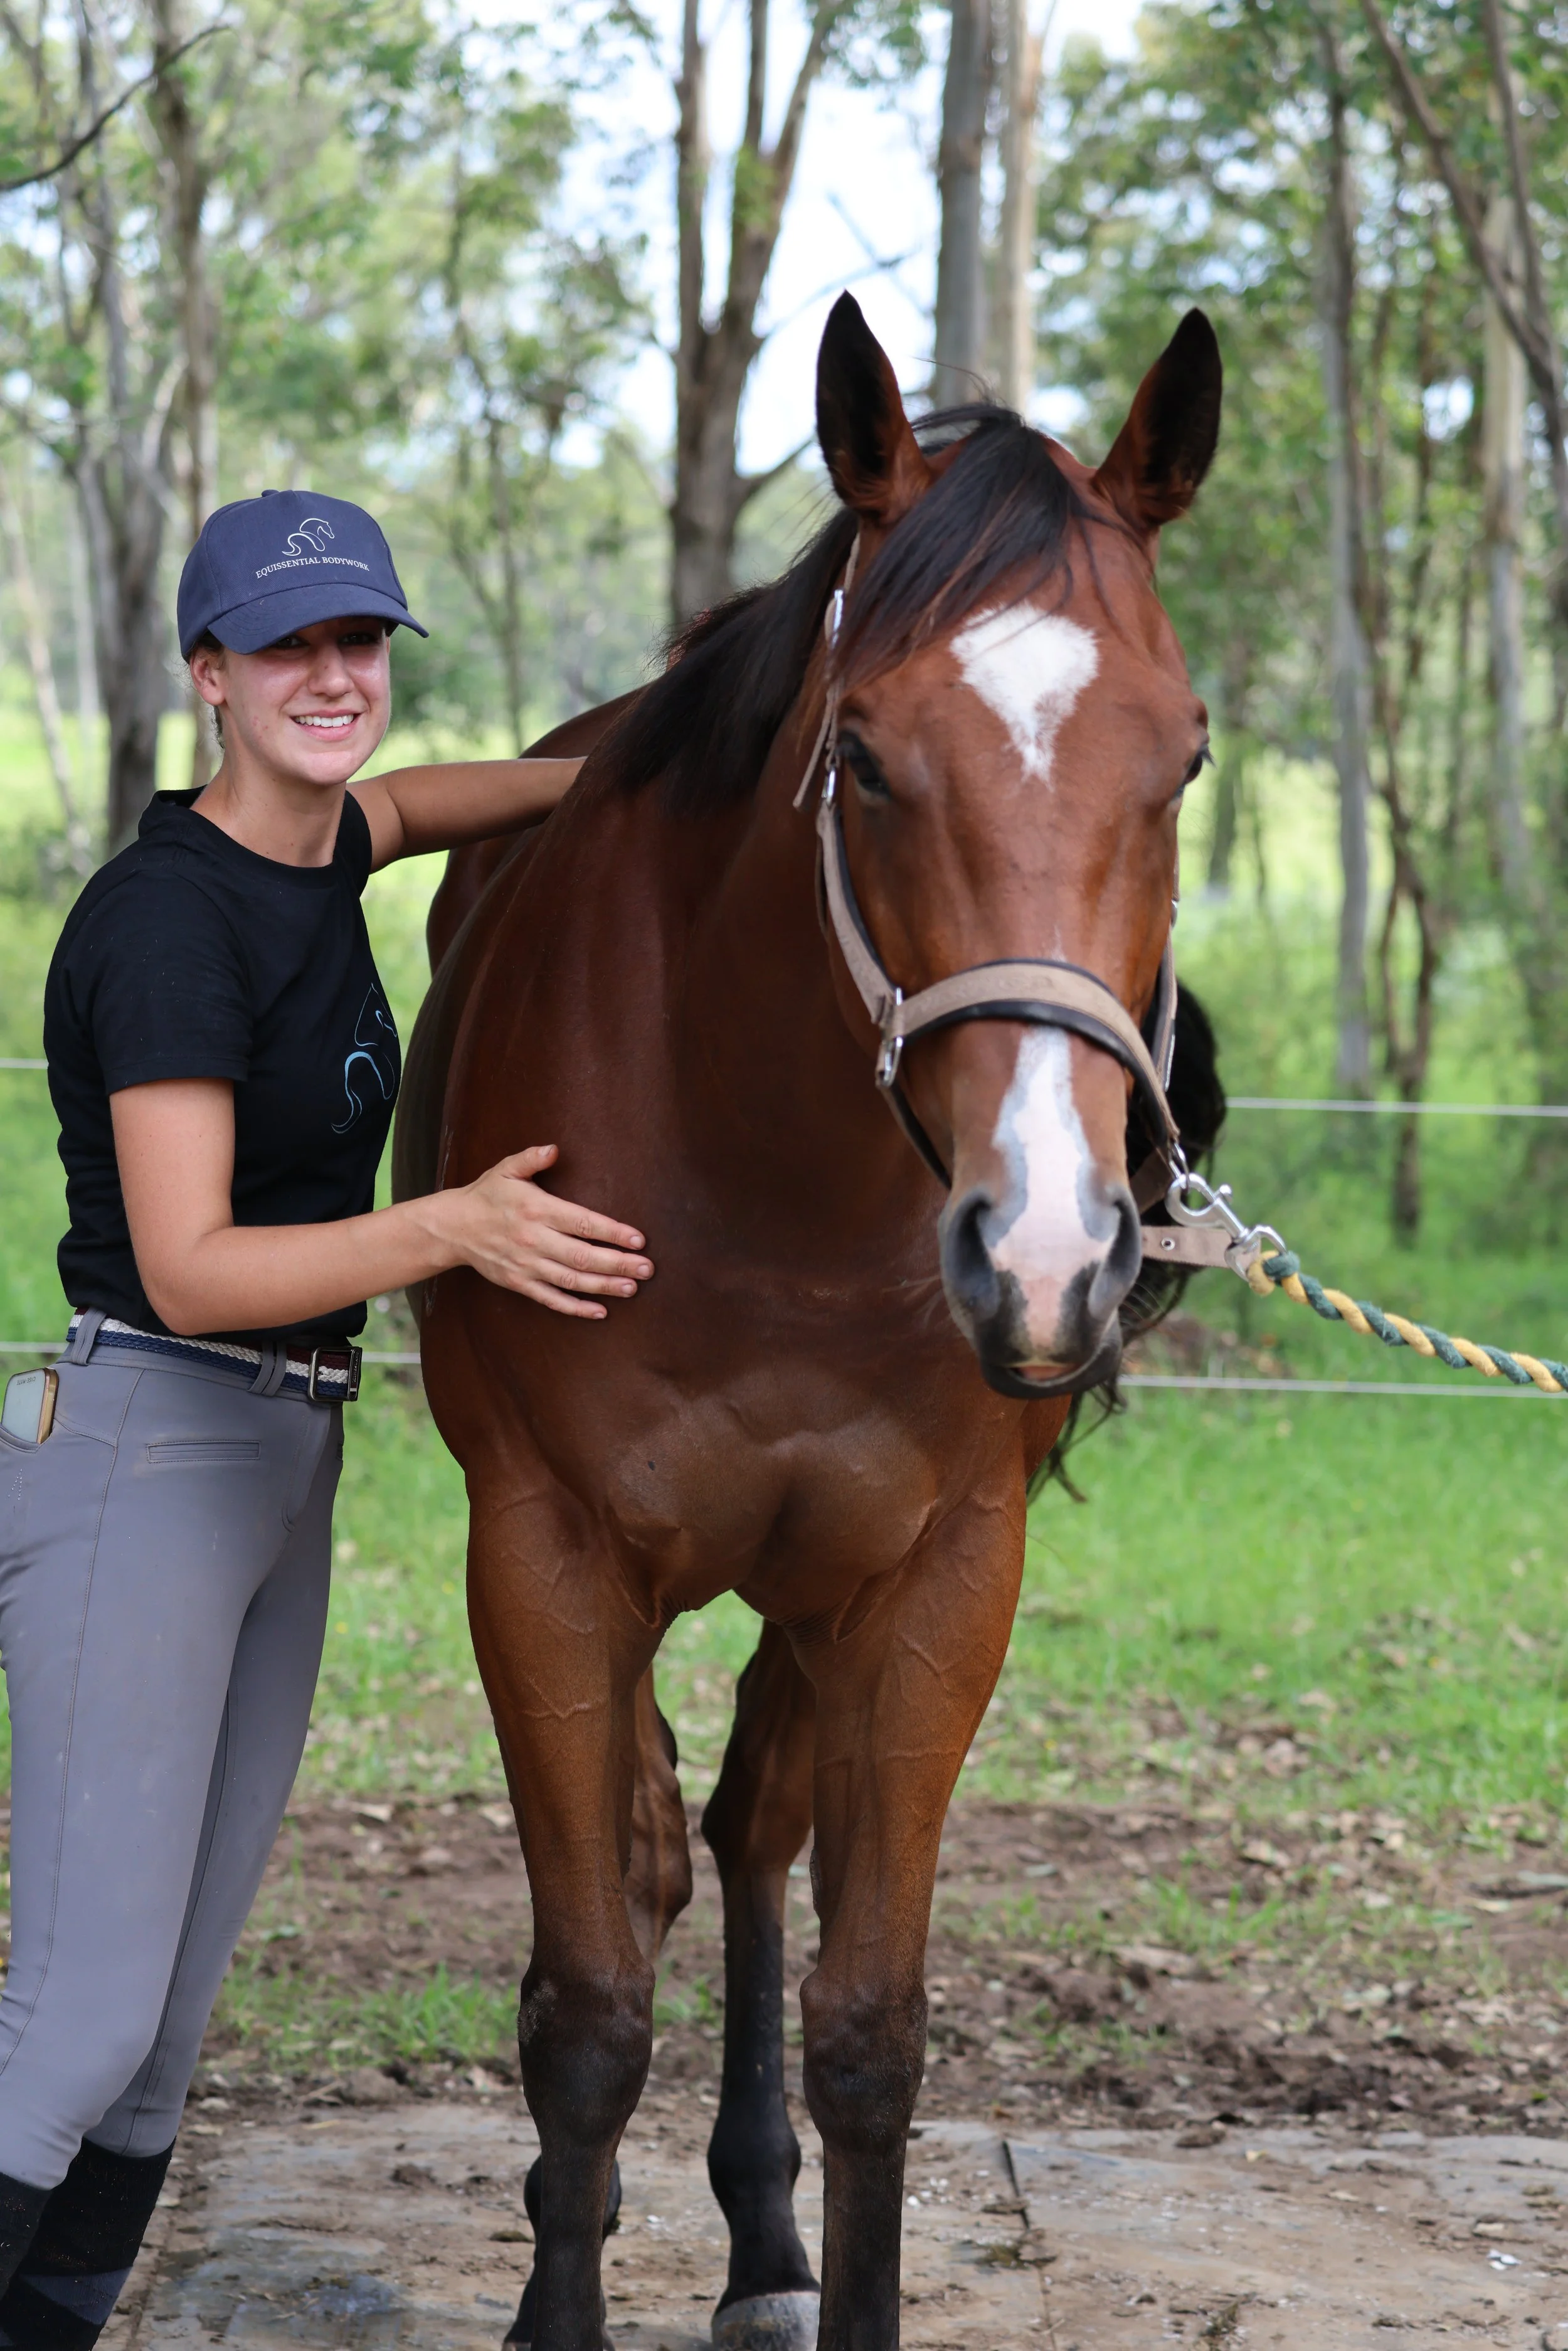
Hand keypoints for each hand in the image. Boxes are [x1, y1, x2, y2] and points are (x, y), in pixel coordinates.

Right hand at [448, 1145, 652, 1318]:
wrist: (453, 1228)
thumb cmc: (487, 1195)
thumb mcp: (505, 1169)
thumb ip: (531, 1158)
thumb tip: (554, 1148)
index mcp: (536, 1210)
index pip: (582, 1222)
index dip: (612, 1232)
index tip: (638, 1239)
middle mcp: (534, 1240)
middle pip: (582, 1255)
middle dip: (618, 1263)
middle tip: (647, 1268)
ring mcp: (526, 1265)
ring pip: (571, 1280)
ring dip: (604, 1286)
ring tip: (632, 1288)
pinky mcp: (519, 1283)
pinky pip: (551, 1299)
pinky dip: (576, 1308)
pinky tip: (600, 1311)